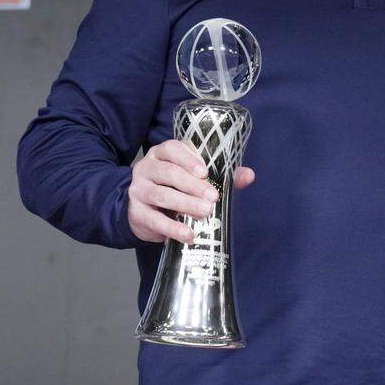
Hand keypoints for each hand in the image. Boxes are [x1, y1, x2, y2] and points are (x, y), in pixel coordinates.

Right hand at [127, 139, 255, 243]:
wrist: (142, 209)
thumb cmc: (174, 187)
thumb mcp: (194, 177)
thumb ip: (222, 175)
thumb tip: (248, 176)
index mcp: (162, 154)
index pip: (172, 149)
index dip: (188, 159)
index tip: (205, 172)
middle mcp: (147, 168)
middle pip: (169, 173)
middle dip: (193, 185)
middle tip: (213, 197)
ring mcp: (138, 190)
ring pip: (162, 195)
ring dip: (186, 204)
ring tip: (206, 213)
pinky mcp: (136, 213)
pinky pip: (155, 220)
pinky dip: (173, 228)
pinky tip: (188, 234)